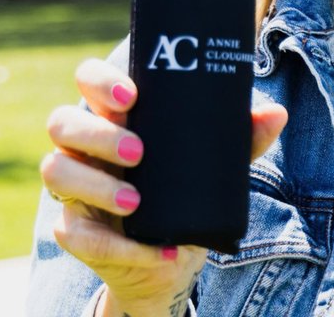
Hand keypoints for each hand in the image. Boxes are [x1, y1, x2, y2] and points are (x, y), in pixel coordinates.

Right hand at [41, 58, 288, 316]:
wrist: (173, 253)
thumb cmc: (186, 189)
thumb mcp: (215, 163)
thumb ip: (243, 137)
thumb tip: (277, 113)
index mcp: (115, 115)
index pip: (88, 79)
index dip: (99, 81)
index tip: (131, 95)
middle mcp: (85, 145)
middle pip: (62, 121)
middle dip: (98, 134)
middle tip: (139, 153)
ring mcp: (74, 186)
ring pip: (56, 170)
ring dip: (95, 186)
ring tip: (136, 203)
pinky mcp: (74, 230)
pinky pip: (74, 233)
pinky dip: (118, 245)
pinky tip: (156, 250)